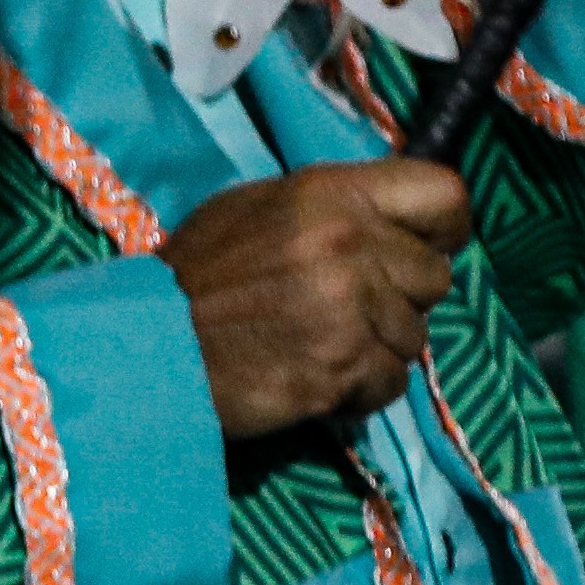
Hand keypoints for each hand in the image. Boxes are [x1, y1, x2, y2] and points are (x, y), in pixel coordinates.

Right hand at [170, 161, 465, 432]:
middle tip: (343, 311)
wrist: (141, 348)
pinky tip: (314, 380)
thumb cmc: (194, 278)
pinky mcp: (341, 367)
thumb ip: (331, 210)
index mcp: (329, 195)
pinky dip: (359, 390)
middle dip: (400, 300)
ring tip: (317, 346)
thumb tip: (393, 226)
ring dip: (376, 349)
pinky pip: (391, 383)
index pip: (443, 194)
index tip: (421, 249)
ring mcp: (348, 308)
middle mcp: (348, 244)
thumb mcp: (255, 210)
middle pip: (435, 277)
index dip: (442, 228)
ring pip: (415, 336)